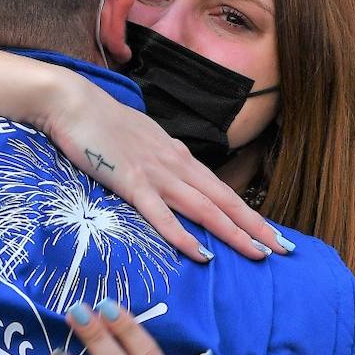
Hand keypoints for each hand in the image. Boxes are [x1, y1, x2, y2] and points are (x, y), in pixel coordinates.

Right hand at [0, 40, 287, 264]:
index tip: (272, 233)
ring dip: (232, 232)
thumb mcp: (140, 140)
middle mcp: (174, 163)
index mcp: (177, 155)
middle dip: (255, 226)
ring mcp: (154, 172)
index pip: (221, 189)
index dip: (249, 212)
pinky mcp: (129, 180)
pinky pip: (160, 213)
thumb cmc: (100, 121)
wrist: (69, 100)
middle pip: (223, 200)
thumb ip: (160, 158)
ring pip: (202, 207)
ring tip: (257, 254)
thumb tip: (176, 172)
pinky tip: (200, 253)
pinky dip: (182, 234)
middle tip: (284, 249)